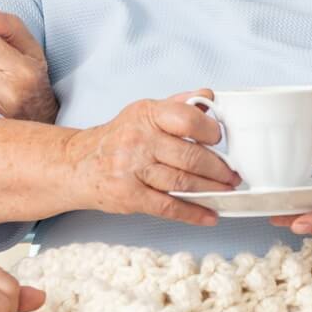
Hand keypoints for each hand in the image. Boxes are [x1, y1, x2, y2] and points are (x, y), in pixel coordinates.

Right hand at [63, 90, 238, 226]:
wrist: (77, 164)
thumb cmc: (118, 138)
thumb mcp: (144, 112)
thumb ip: (178, 104)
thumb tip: (210, 97)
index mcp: (146, 114)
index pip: (188, 119)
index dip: (211, 132)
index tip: (222, 141)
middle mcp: (138, 139)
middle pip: (190, 156)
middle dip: (219, 169)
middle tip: (234, 175)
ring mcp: (132, 169)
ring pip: (183, 182)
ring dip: (212, 190)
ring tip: (227, 191)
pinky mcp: (129, 196)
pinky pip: (168, 206)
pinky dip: (193, 213)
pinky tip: (209, 215)